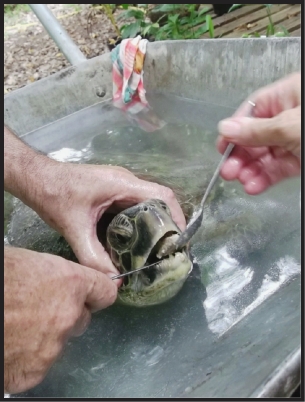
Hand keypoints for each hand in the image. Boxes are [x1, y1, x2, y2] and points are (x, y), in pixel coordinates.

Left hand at [4, 128, 185, 279]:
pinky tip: (136, 240)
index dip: (177, 216)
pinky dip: (140, 221)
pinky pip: (134, 205)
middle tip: (170, 250)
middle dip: (168, 224)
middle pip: (159, 200)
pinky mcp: (112, 190)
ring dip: (154, 222)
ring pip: (147, 203)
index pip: (162, 195)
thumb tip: (114, 282)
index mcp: (123, 184)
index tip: (180, 240)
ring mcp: (120, 184)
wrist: (37, 178)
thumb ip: (94, 258)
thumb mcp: (75, 229)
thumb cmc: (55, 196)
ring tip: (157, 248)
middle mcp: (126, 181)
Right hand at [4, 246, 116, 393]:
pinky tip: (10, 343)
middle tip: (39, 309)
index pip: (105, 291)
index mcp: (71, 284)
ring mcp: (51, 348)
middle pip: (81, 319)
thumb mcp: (27, 261)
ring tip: (17, 325)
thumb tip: (55, 280)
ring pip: (59, 342)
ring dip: (45, 335)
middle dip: (67, 314)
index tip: (91, 295)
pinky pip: (38, 363)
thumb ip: (53, 275)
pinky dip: (27, 356)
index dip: (97, 292)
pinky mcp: (31, 372)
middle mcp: (68, 317)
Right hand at [217, 72, 300, 193]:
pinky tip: (254, 186)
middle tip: (228, 172)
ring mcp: (294, 140)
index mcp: (288, 96)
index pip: (252, 110)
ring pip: (266, 155)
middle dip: (241, 155)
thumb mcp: (289, 125)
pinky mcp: (300, 161)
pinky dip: (265, 178)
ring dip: (251, 170)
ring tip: (241, 181)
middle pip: (256, 136)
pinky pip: (278, 169)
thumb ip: (256, 130)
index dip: (235, 129)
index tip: (222, 147)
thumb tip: (225, 128)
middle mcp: (289, 117)